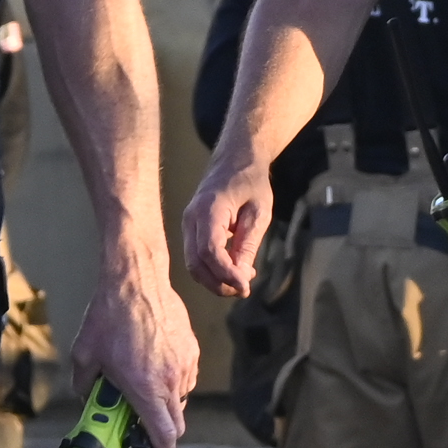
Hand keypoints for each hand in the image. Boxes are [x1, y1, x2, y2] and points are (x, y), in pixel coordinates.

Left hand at [70, 256, 199, 447]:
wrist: (135, 280)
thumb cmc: (110, 316)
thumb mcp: (85, 355)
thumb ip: (84, 385)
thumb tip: (86, 396)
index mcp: (146, 388)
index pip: (164, 436)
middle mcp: (171, 380)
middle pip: (176, 423)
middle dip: (160, 432)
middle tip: (140, 424)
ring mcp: (184, 363)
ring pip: (181, 398)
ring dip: (164, 403)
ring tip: (142, 386)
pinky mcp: (191, 348)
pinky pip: (186, 376)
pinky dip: (172, 381)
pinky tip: (153, 365)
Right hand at [183, 156, 275, 297]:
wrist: (237, 158)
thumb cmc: (251, 182)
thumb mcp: (259, 212)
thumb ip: (248, 245)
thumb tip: (240, 278)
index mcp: (208, 209)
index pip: (209, 251)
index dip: (226, 274)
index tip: (246, 287)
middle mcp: (191, 218)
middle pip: (195, 264)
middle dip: (219, 283)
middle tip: (245, 289)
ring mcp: (188, 223)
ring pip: (193, 264)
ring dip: (216, 279)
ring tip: (243, 280)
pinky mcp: (192, 229)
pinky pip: (197, 256)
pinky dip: (214, 269)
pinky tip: (236, 269)